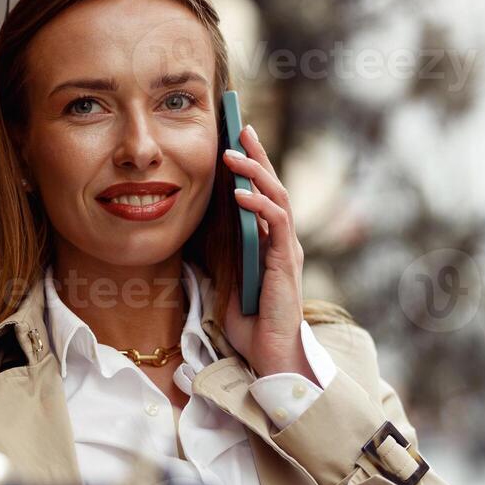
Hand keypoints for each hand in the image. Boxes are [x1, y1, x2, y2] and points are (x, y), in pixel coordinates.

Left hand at [221, 124, 313, 379]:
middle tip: (239, 127)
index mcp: (269, 242)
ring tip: (233, 153)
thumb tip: (197, 230)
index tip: (235, 139)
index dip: (251, 165)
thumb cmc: (251, 324)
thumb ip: (221, 253)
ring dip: (255, 172)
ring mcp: (287, 249)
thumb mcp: (227, 280)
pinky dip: (258, 205)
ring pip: (277, 197)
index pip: (262, 194)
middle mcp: (282, 240)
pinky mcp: (285, 262)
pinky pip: (275, 224)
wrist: (270, 356)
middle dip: (256, 155)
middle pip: (273, 186)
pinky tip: (239, 193)